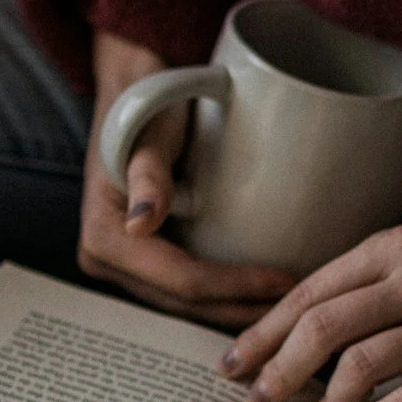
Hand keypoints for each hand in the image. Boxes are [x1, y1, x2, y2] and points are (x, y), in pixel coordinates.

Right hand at [78, 29, 298, 326]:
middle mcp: (107, 262)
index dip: (234, 288)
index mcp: (104, 239)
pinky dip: (222, 295)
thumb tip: (139, 224)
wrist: (136, 91)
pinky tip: (258, 295)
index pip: (181, 280)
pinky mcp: (143, 259)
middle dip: (239, 310)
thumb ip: (146, 176)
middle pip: (184, 303)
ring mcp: (124, 265)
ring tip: (286, 309)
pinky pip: (185, 290)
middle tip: (297, 309)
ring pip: (186, 305)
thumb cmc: (146, 104)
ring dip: (234, 310)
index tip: (284, 284)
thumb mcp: (146, 133)